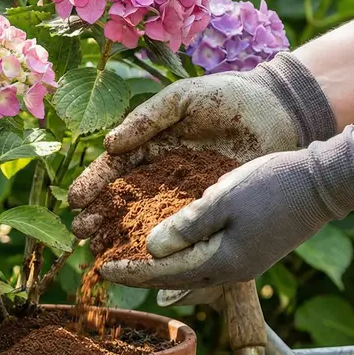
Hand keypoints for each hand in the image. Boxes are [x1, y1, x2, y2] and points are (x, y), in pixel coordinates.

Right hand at [69, 53, 335, 238]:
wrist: (278, 109)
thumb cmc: (227, 95)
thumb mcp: (182, 99)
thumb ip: (147, 118)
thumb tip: (109, 145)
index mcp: (150, 145)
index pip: (114, 168)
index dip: (93, 183)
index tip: (75, 199)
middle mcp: (162, 174)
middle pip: (123, 200)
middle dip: (100, 216)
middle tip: (82, 232)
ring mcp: (185, 194)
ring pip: (147, 220)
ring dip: (122, 236)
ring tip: (101, 251)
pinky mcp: (210, 207)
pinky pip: (183, 229)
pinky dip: (164, 245)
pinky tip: (145, 259)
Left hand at [99, 127, 353, 288]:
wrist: (324, 183)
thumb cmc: (273, 185)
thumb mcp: (223, 199)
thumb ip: (186, 226)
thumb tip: (151, 249)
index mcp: (222, 262)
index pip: (164, 274)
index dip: (131, 272)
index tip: (100, 269)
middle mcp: (231, 270)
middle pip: (175, 279)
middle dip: (140, 275)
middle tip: (107, 269)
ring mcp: (244, 262)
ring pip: (191, 272)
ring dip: (160, 268)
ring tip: (133, 261)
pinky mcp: (251, 250)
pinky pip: (206, 260)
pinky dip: (182, 256)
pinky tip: (172, 249)